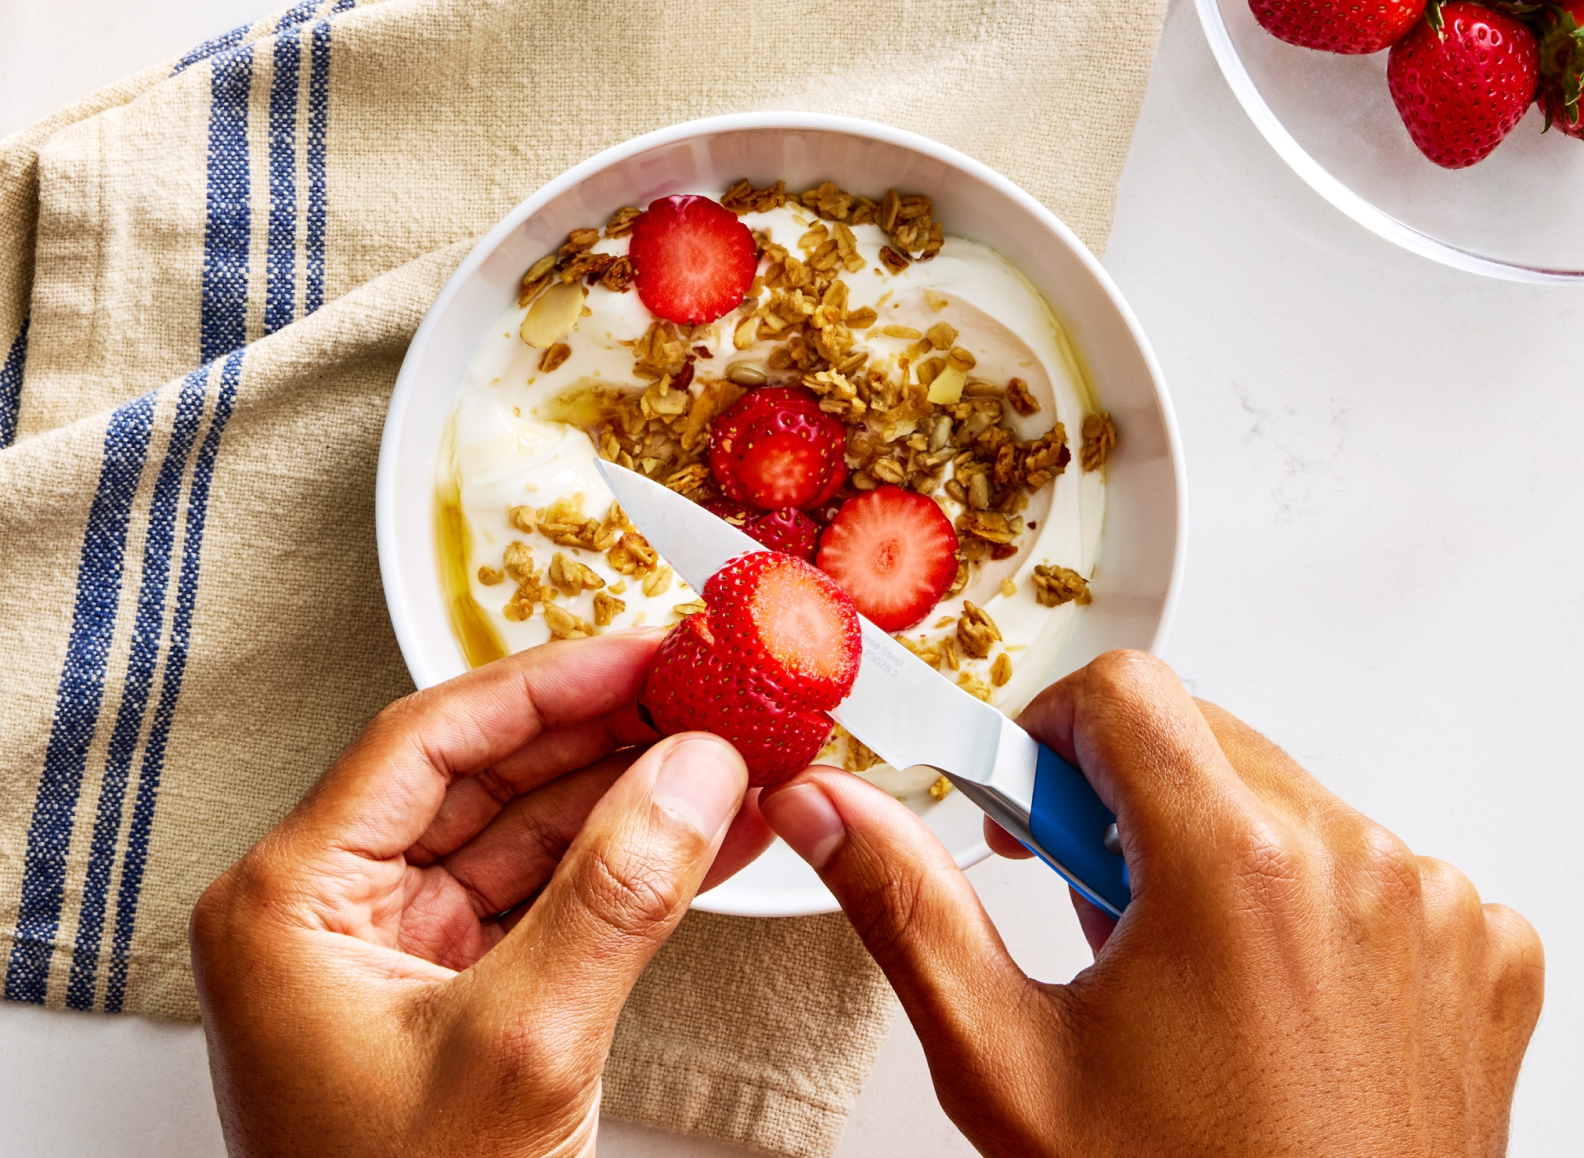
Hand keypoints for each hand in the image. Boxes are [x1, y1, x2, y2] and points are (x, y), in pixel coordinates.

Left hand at [190, 630, 770, 1157]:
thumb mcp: (521, 1048)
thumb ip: (615, 894)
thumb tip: (695, 772)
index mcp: (293, 901)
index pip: (427, 740)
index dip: (547, 682)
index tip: (644, 652)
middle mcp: (334, 912)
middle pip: (485, 777)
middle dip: (607, 737)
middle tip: (704, 695)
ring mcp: (398, 954)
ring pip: (528, 835)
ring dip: (633, 798)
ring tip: (730, 758)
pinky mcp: (458, 994)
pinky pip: (551, 900)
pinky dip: (630, 868)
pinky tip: (708, 836)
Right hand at [760, 650, 1543, 1156]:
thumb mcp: (1008, 1062)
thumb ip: (910, 908)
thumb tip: (830, 810)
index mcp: (1235, 870)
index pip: (1124, 692)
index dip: (1049, 735)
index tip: (1028, 808)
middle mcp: (1354, 865)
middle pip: (1203, 737)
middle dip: (1125, 803)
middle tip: (1095, 915)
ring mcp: (1431, 907)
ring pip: (1283, 795)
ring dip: (1216, 851)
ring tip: (1185, 974)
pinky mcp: (1477, 947)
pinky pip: (1370, 860)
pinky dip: (1308, 901)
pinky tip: (1271, 995)